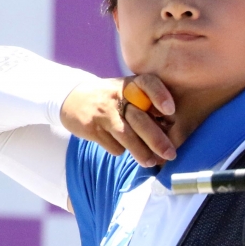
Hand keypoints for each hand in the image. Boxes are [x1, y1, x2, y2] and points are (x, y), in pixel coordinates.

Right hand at [60, 74, 178, 166]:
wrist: (73, 99)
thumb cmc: (113, 100)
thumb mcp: (129, 93)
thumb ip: (148, 106)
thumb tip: (170, 130)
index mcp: (132, 85)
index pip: (148, 83)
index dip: (160, 95)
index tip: (170, 111)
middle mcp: (118, 95)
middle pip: (140, 118)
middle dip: (156, 139)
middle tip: (170, 154)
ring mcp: (104, 112)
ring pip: (126, 136)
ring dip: (141, 152)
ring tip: (151, 162)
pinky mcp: (92, 127)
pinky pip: (112, 145)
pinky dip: (121, 150)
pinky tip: (124, 150)